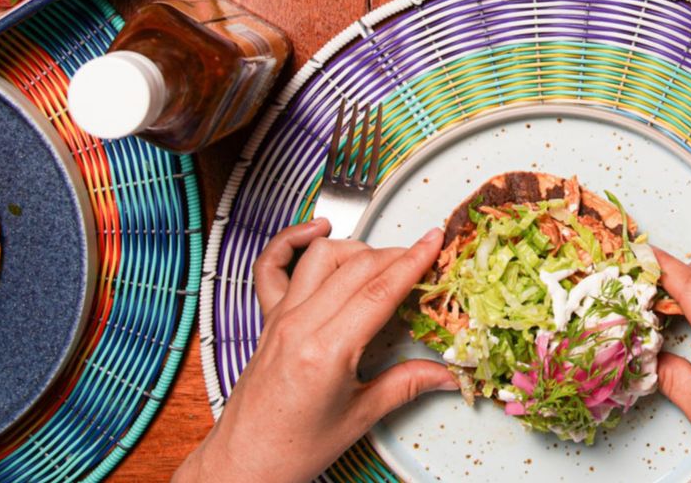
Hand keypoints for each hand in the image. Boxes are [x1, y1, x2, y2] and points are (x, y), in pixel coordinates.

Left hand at [175, 219, 455, 482]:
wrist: (243, 462)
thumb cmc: (295, 448)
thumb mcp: (358, 419)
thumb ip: (405, 385)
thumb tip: (448, 373)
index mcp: (326, 352)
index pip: (378, 291)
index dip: (412, 262)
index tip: (435, 241)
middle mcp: (300, 324)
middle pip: (356, 267)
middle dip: (395, 255)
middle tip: (423, 260)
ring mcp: (280, 316)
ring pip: (321, 256)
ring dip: (356, 249)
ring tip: (381, 261)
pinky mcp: (266, 317)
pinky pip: (271, 265)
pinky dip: (291, 239)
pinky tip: (316, 230)